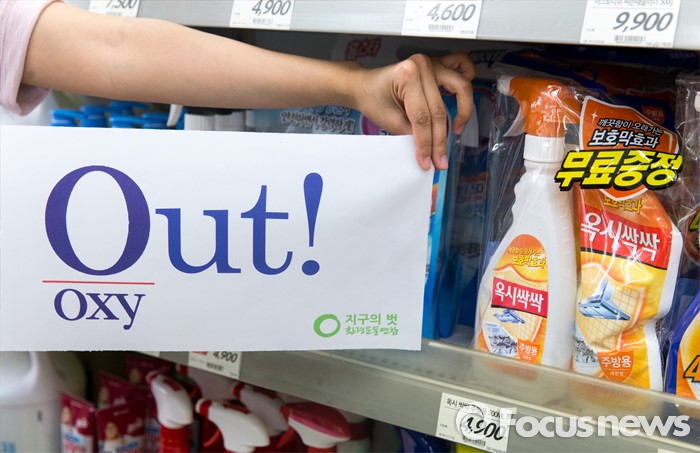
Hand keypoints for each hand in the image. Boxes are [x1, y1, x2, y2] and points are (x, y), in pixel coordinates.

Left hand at [351, 53, 475, 170]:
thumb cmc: (372, 98)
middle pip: (439, 110)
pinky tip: (463, 96)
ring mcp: (432, 62)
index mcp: (407, 75)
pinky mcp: (437, 64)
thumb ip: (411, 133)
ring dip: (463, 110)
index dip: (426, 144)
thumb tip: (429, 150)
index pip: (422, 117)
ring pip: (460, 87)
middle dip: (440, 139)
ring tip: (457, 129)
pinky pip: (462, 63)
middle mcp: (422, 66)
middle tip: (440, 159)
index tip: (427, 162)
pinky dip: (467, 77)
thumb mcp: (388, 120)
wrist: (364, 85)